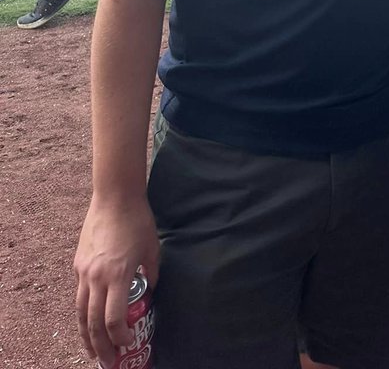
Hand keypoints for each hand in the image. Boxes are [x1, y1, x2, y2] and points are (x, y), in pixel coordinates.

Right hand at [74, 194, 159, 368]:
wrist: (115, 196)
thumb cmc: (138, 220)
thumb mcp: (152, 248)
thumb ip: (151, 272)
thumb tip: (150, 288)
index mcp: (118, 275)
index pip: (113, 319)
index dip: (119, 337)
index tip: (128, 342)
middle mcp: (97, 277)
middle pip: (93, 323)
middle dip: (101, 346)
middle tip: (109, 361)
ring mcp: (84, 271)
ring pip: (80, 313)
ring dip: (86, 335)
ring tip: (92, 351)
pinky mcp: (78, 264)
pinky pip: (78, 295)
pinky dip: (82, 313)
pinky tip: (88, 321)